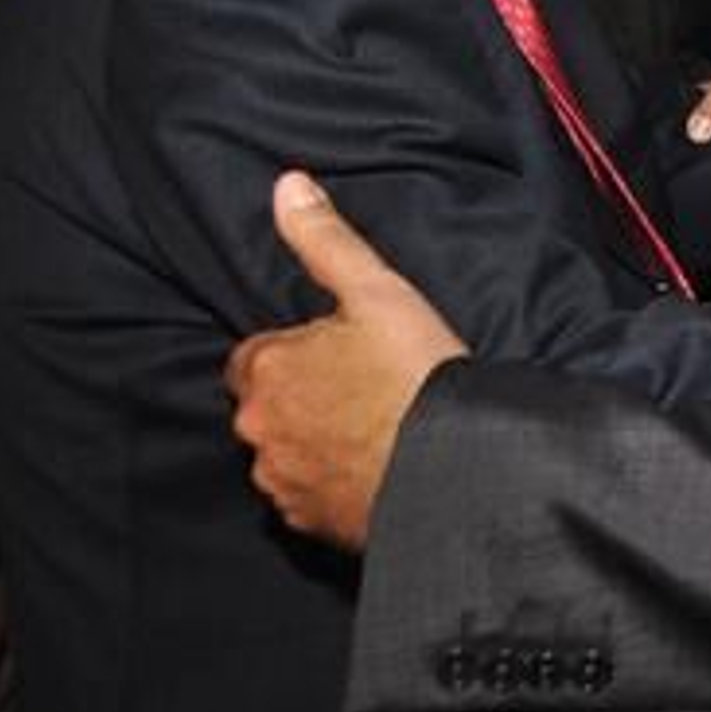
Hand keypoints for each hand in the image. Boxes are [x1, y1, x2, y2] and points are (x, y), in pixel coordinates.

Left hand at [226, 173, 467, 548]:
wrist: (456, 467)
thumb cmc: (419, 374)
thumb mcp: (379, 290)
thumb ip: (326, 238)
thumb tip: (287, 186)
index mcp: (268, 371)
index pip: (254, 358)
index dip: (296, 352)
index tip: (338, 354)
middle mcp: (261, 431)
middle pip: (266, 408)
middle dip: (300, 399)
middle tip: (363, 390)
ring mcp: (284, 484)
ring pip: (284, 455)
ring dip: (313, 444)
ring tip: (373, 430)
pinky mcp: (311, 526)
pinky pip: (306, 500)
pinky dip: (331, 486)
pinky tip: (375, 469)